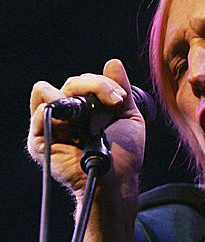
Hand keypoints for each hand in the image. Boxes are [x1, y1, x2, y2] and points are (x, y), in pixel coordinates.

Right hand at [27, 58, 145, 200]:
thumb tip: (113, 62)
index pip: (82, 80)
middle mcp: (65, 114)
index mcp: (84, 108)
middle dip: (94, 85)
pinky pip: (40, 112)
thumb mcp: (128, 116)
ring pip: (46, 90)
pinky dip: (58, 111)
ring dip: (73, 95)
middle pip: (68, 82)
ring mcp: (51, 126)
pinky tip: (76, 124)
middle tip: (114, 101)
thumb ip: (119, 89)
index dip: (101, 83)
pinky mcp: (40, 139)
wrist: (118, 179)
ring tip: (90, 114)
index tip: (120, 98)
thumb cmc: (125, 154)